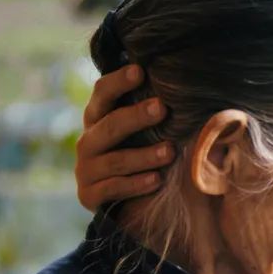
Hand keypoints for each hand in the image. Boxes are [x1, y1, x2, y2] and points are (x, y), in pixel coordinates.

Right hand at [75, 64, 172, 209]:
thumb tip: (186, 86)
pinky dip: (135, 184)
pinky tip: (157, 180)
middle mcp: (88, 141)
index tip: (140, 71)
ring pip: (115, 160)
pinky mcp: (89, 195)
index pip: (102, 93)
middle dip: (136, 116)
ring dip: (144, 156)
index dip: (118, 81)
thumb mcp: (140, 131)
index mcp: (97, 118)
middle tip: (162, 108)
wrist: (119, 202)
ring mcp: (86, 169)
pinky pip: (113, 188)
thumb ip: (151, 110)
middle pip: (109, 125)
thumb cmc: (137, 153)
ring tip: (170, 151)